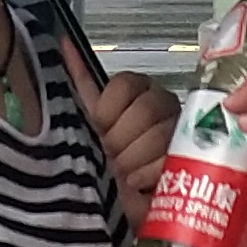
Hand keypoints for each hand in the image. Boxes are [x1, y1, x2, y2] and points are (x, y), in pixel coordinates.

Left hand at [78, 55, 175, 232]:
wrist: (109, 202)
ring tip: (122, 173)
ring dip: (134, 159)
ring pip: (160, 134)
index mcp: (137, 93)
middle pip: (146, 109)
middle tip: (110, 156)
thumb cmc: (97, 160)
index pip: (127, 84)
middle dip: (121, 139)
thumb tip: (63, 43)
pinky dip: (149, 173)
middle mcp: (161, 107)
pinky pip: (171, 160)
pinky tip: (137, 182)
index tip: (98, 130)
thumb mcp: (84, 118)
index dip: (109, 111)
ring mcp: (177, 133)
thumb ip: (80, 81)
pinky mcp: (184, 164)